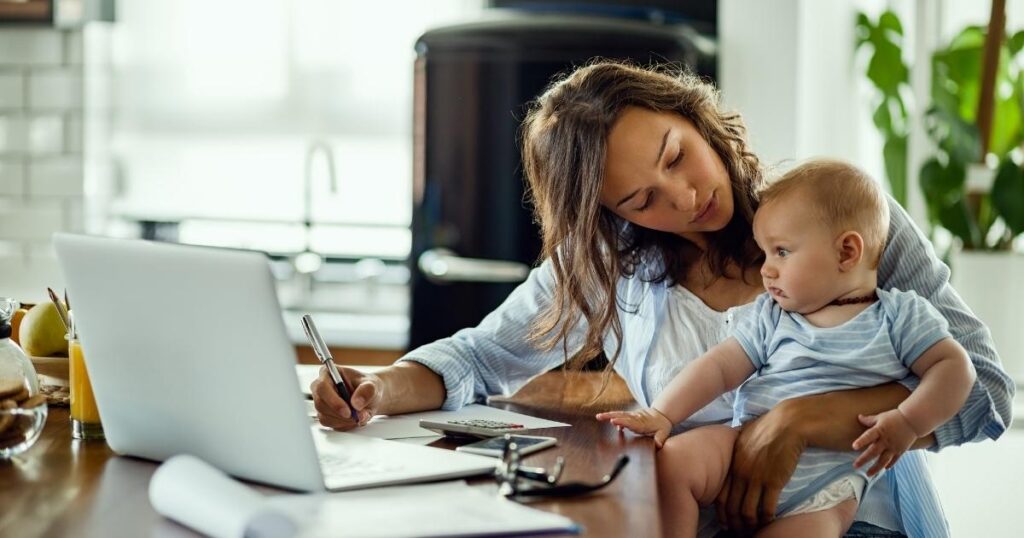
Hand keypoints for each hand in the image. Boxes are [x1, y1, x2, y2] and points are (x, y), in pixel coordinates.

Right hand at [311, 366, 381, 429]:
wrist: (370, 398)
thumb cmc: (368, 387)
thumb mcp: (372, 385)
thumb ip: (366, 391)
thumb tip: (356, 403)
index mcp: (328, 373)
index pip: (322, 387)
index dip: (333, 400)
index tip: (347, 411)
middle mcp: (320, 388)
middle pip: (320, 404)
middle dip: (339, 414)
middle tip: (356, 417)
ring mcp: (321, 402)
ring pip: (325, 416)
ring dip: (344, 420)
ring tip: (359, 415)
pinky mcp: (324, 415)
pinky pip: (330, 424)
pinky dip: (344, 425)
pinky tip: (354, 419)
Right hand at [595, 408, 672, 447]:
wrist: (663, 414)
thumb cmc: (662, 425)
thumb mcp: (664, 433)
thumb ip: (660, 439)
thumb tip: (658, 445)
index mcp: (642, 424)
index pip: (630, 423)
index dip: (622, 422)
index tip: (613, 421)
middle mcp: (636, 418)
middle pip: (621, 416)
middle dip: (610, 416)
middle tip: (599, 417)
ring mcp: (632, 416)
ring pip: (619, 414)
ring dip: (609, 415)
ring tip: (598, 416)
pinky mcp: (630, 415)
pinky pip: (621, 415)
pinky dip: (614, 416)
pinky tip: (607, 419)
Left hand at [716, 411, 804, 530]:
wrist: (788, 423)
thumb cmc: (769, 426)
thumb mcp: (745, 436)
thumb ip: (738, 449)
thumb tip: (735, 453)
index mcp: (733, 463)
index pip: (721, 495)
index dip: (722, 512)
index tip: (726, 521)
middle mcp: (741, 472)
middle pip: (732, 507)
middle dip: (735, 523)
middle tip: (739, 531)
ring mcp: (756, 478)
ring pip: (748, 511)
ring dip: (750, 524)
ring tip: (754, 529)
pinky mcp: (774, 482)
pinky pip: (766, 507)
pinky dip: (766, 518)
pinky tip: (769, 521)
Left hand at [852, 409, 917, 475]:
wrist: (913, 421)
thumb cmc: (895, 417)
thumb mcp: (881, 417)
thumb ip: (869, 420)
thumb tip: (859, 417)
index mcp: (880, 430)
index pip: (869, 436)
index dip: (861, 441)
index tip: (854, 446)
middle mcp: (886, 440)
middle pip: (874, 451)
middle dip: (864, 459)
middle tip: (855, 466)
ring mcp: (894, 447)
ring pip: (884, 460)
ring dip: (875, 468)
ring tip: (868, 474)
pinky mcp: (901, 451)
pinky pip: (894, 460)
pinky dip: (889, 465)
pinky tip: (883, 469)